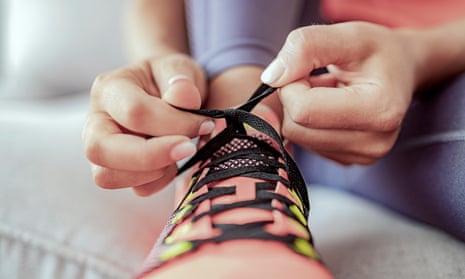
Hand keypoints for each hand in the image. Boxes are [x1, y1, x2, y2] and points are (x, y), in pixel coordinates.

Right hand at [82, 53, 214, 195]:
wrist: (168, 93)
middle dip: (151, 156)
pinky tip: (174, 161)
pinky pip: (135, 189)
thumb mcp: (179, 70)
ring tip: (180, 151)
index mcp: (109, 89)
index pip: (134, 113)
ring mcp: (102, 150)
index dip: (173, 123)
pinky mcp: (118, 172)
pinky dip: (160, 181)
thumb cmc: (171, 80)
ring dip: (154, 171)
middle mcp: (96, 121)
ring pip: (108, 176)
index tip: (204, 123)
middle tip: (188, 148)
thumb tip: (184, 96)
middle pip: (101, 150)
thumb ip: (182, 79)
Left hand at [261, 22, 417, 164]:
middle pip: (296, 129)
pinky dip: (309, 123)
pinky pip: (306, 144)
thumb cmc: (377, 51)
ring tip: (327, 92)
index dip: (291, 84)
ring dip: (301, 111)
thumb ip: (306, 47)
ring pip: (297, 138)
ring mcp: (363, 156)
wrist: (402, 71)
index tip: (305, 68)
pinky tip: (330, 108)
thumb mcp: (347, 34)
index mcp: (380, 110)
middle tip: (315, 79)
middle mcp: (374, 143)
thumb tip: (271, 78)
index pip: (303, 109)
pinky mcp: (349, 161)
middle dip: (295, 98)